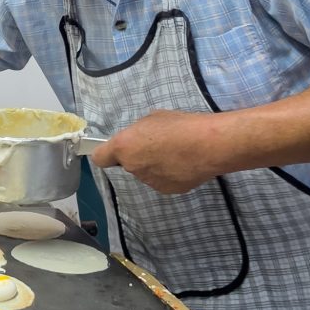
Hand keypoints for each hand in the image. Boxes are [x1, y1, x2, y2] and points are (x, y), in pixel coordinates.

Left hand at [90, 110, 219, 193]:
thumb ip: (139, 132)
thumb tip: (140, 139)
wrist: (209, 145)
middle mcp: (132, 167)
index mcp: (124, 147)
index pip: (100, 158)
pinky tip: (184, 164)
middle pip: (128, 164)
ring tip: (176, 153)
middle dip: (138, 156)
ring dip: (154, 166)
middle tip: (159, 144)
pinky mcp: (166, 190)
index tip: (115, 149)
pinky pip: (162, 180)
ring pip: (146, 173)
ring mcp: (149, 182)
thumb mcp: (153, 119)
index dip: (106, 153)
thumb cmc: (180, 125)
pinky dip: (169, 174)